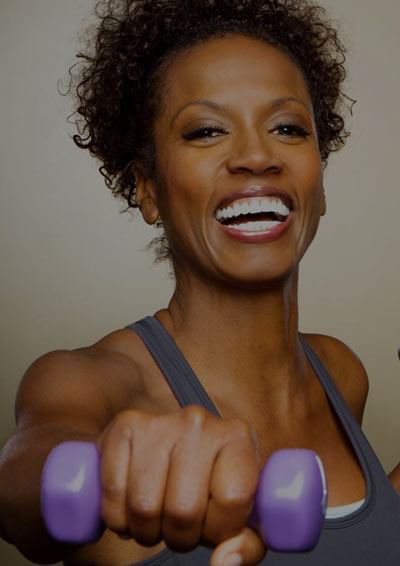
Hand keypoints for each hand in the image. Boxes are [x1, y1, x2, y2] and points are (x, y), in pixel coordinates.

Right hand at [97, 405, 265, 563]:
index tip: (212, 524)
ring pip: (144, 506)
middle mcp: (198, 423)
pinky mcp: (124, 427)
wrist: (175, 446)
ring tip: (157, 516)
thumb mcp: (241, 514)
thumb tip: (226, 562)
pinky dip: (118, 517)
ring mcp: (158, 422)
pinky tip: (131, 507)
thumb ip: (246, 545)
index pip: (232, 501)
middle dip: (179, 535)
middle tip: (179, 525)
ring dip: (146, 530)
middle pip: (183, 509)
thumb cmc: (211, 483)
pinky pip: (113, 493)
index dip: (219, 529)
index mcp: (237, 437)